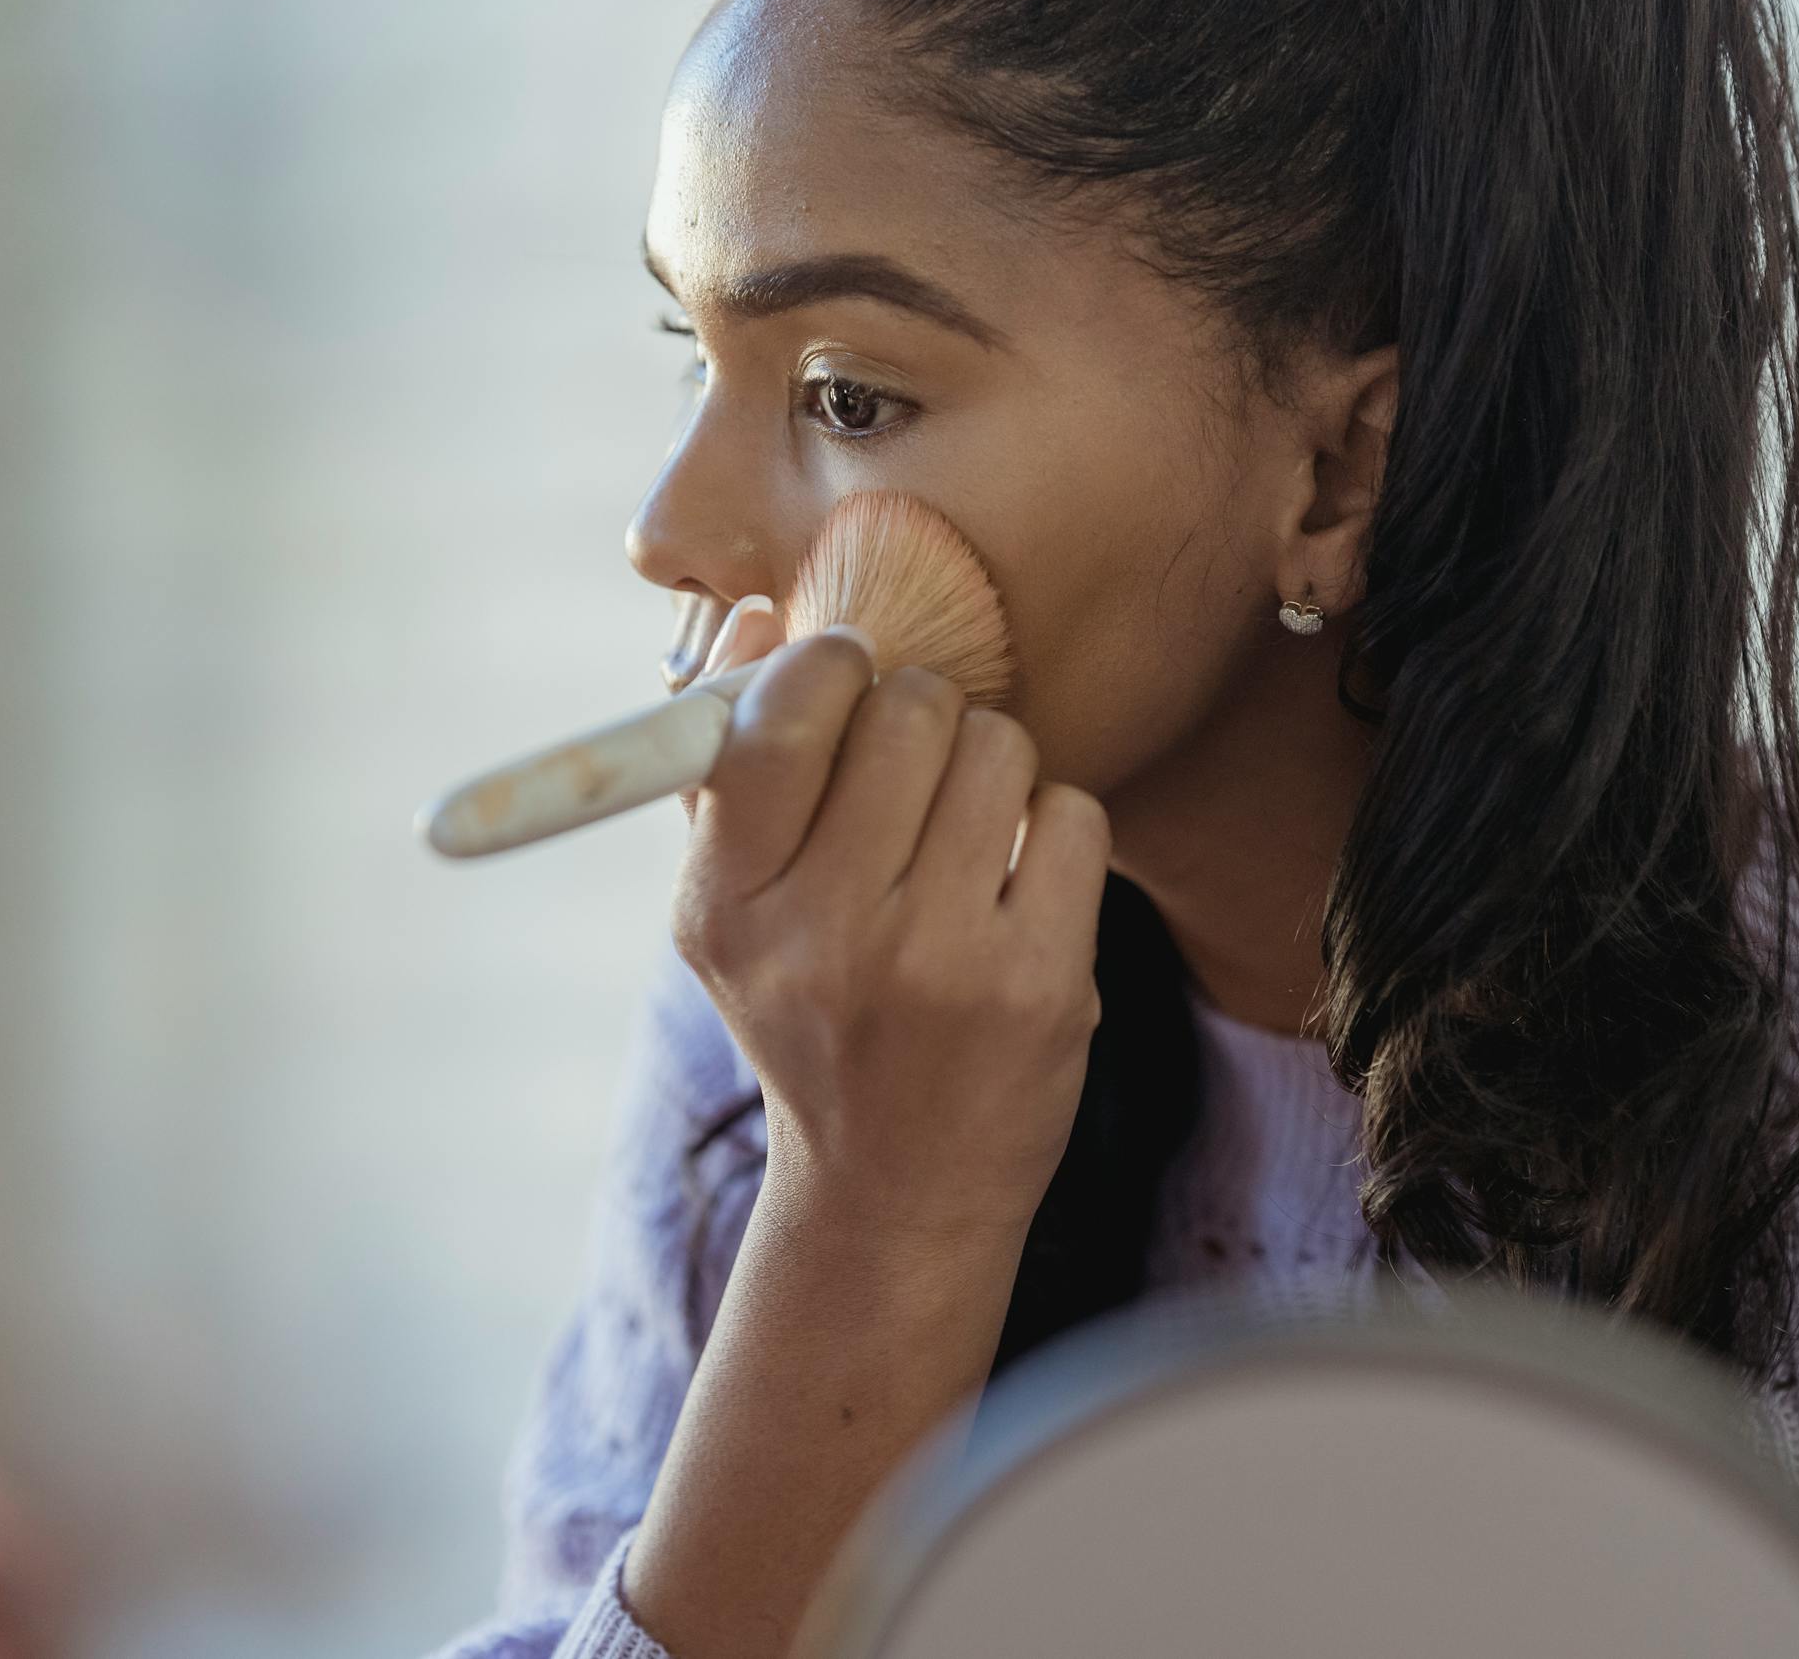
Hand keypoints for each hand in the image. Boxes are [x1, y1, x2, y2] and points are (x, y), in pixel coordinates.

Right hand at [669, 599, 1107, 1246]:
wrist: (898, 1188)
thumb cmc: (812, 1016)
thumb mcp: (730, 912)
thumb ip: (724, 761)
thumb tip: (758, 610)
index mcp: (727, 906)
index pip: (776, 718)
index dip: (825, 667)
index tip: (844, 680)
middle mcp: (824, 935)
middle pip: (906, 709)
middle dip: (922, 715)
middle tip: (916, 772)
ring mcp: (939, 964)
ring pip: (1000, 745)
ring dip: (995, 764)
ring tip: (969, 833)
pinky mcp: (1041, 985)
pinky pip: (1074, 813)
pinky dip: (1057, 831)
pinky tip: (1021, 890)